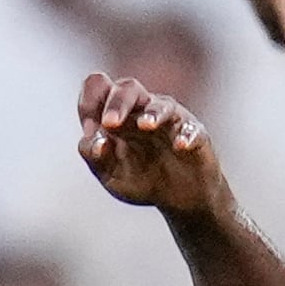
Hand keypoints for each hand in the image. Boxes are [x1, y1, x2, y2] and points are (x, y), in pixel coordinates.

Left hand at [76, 74, 226, 219]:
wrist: (179, 197)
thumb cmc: (141, 179)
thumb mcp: (110, 174)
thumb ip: (95, 158)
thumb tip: (96, 143)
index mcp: (117, 115)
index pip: (99, 88)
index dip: (89, 102)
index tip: (89, 129)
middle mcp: (142, 109)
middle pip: (129, 88)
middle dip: (117, 103)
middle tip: (109, 124)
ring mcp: (170, 120)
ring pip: (161, 105)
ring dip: (152, 114)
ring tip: (145, 126)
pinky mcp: (195, 134)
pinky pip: (192, 129)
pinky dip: (186, 136)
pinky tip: (180, 146)